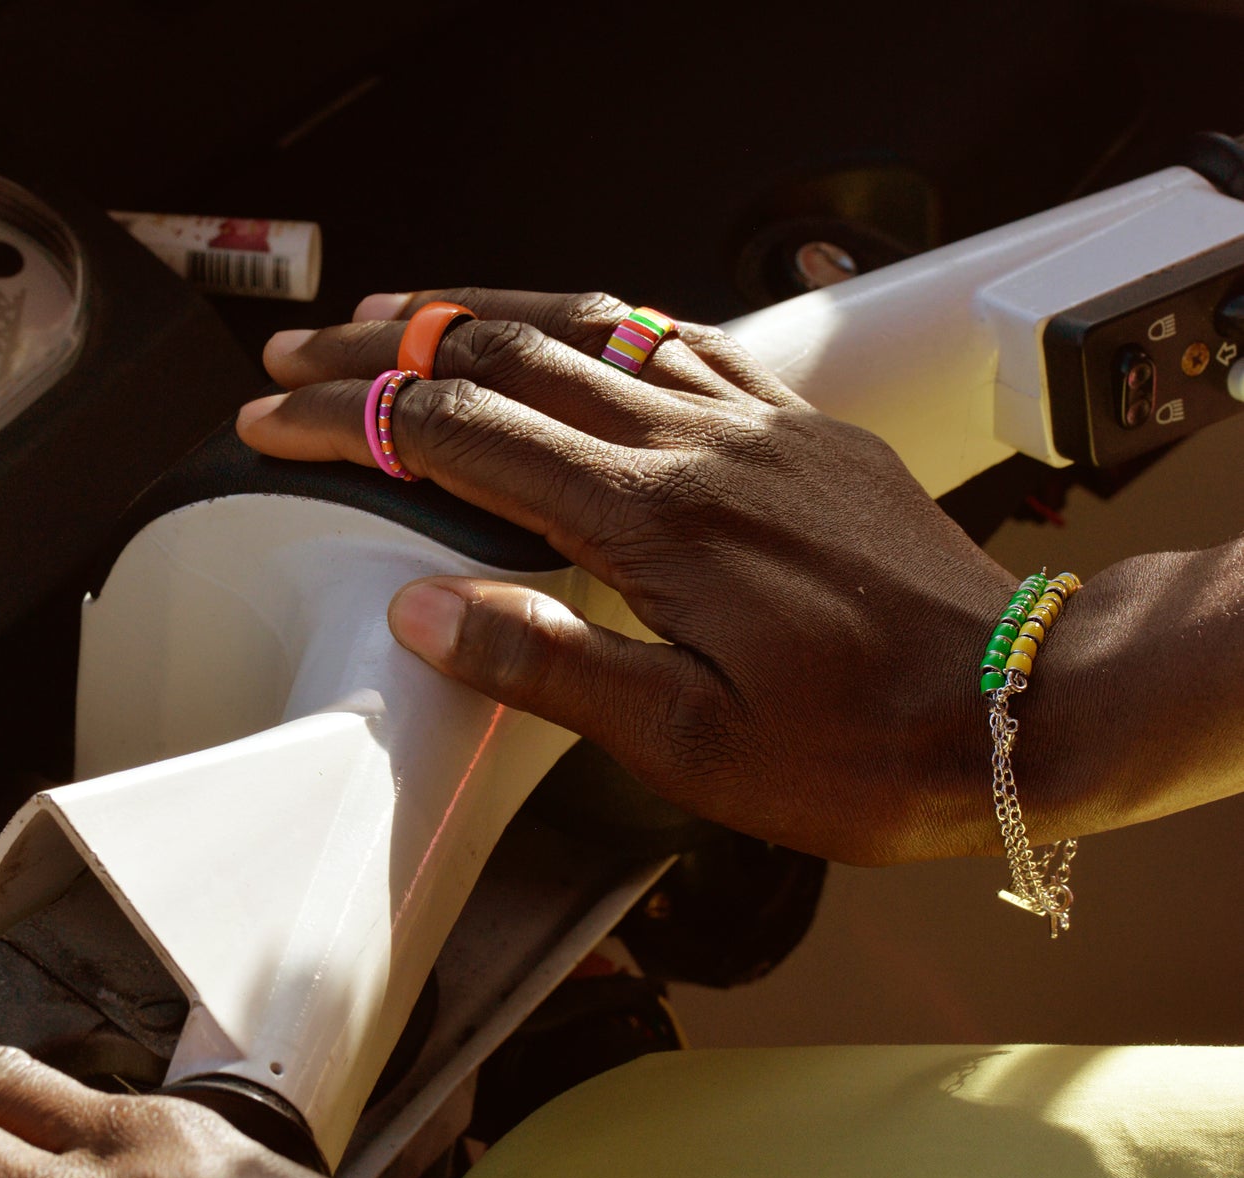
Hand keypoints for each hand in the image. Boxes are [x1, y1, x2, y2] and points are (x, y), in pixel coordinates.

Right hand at [237, 288, 1019, 864]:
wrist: (1015, 709)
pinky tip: (573, 327)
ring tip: (405, 314)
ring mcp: (754, 423)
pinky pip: (680, 338)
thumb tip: (428, 614)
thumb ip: (551, 665)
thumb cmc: (860, 748)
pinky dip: (598, 321)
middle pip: (508, 357)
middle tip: (307, 354)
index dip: (355, 421)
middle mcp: (697, 446)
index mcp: (653, 523)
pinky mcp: (799, 425)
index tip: (277, 420)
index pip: (462, 439)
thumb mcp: (687, 743)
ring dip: (482, 312)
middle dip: (390, 349)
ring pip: (590, 325)